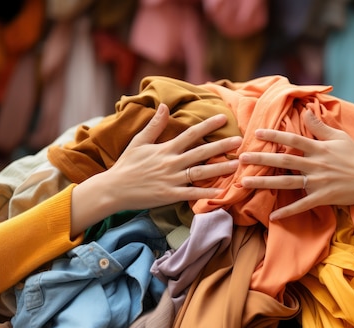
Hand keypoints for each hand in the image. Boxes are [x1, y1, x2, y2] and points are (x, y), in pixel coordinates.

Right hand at [71, 103, 240, 235]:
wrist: (113, 188)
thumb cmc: (126, 165)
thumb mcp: (139, 141)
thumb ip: (154, 125)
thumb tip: (164, 105)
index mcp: (165, 149)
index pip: (191, 134)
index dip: (208, 125)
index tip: (223, 118)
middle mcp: (171, 163)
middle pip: (201, 152)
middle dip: (221, 145)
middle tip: (240, 140)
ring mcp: (171, 180)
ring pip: (200, 172)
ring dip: (219, 168)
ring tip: (237, 164)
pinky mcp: (169, 195)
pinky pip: (191, 194)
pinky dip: (206, 193)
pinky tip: (221, 191)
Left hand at [239, 110, 353, 219]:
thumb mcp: (340, 137)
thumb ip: (321, 126)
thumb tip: (306, 111)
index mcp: (319, 148)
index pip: (293, 139)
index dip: (274, 134)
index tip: (257, 133)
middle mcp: (315, 164)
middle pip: (284, 160)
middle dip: (261, 158)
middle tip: (241, 158)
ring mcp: (317, 182)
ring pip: (286, 182)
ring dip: (264, 183)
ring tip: (245, 181)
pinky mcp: (321, 198)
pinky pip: (301, 206)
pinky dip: (287, 212)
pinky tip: (272, 217)